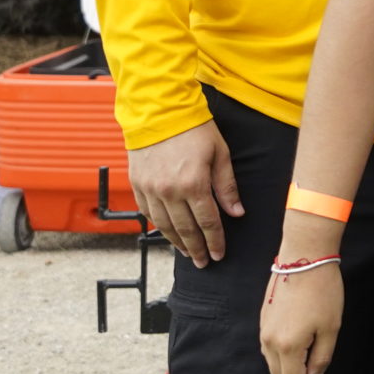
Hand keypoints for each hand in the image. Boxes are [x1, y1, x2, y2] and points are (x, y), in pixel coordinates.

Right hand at [126, 119, 240, 267]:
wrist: (159, 111)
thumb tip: (236, 212)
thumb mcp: (220, 154)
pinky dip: (159, 227)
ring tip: (187, 253)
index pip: (208, 222)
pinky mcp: (137, 185)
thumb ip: (227, 186)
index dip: (215, 241)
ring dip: (177, 242)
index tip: (219, 254)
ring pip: (165, 226)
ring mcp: (151, 189)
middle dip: (197, 248)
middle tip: (203, 262)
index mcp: (194, 184)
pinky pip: (148, 214)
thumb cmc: (194, 129)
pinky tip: (168, 234)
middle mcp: (170, 191)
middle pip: (186, 229)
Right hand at [261, 261, 344, 373]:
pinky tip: (299, 357)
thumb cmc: (322, 291)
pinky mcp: (263, 320)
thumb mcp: (330, 328)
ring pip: (273, 366)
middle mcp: (270, 342)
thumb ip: (321, 358)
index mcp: (288, 346)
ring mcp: (263, 331)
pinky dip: (283, 361)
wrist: (304, 258)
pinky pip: (269, 351)